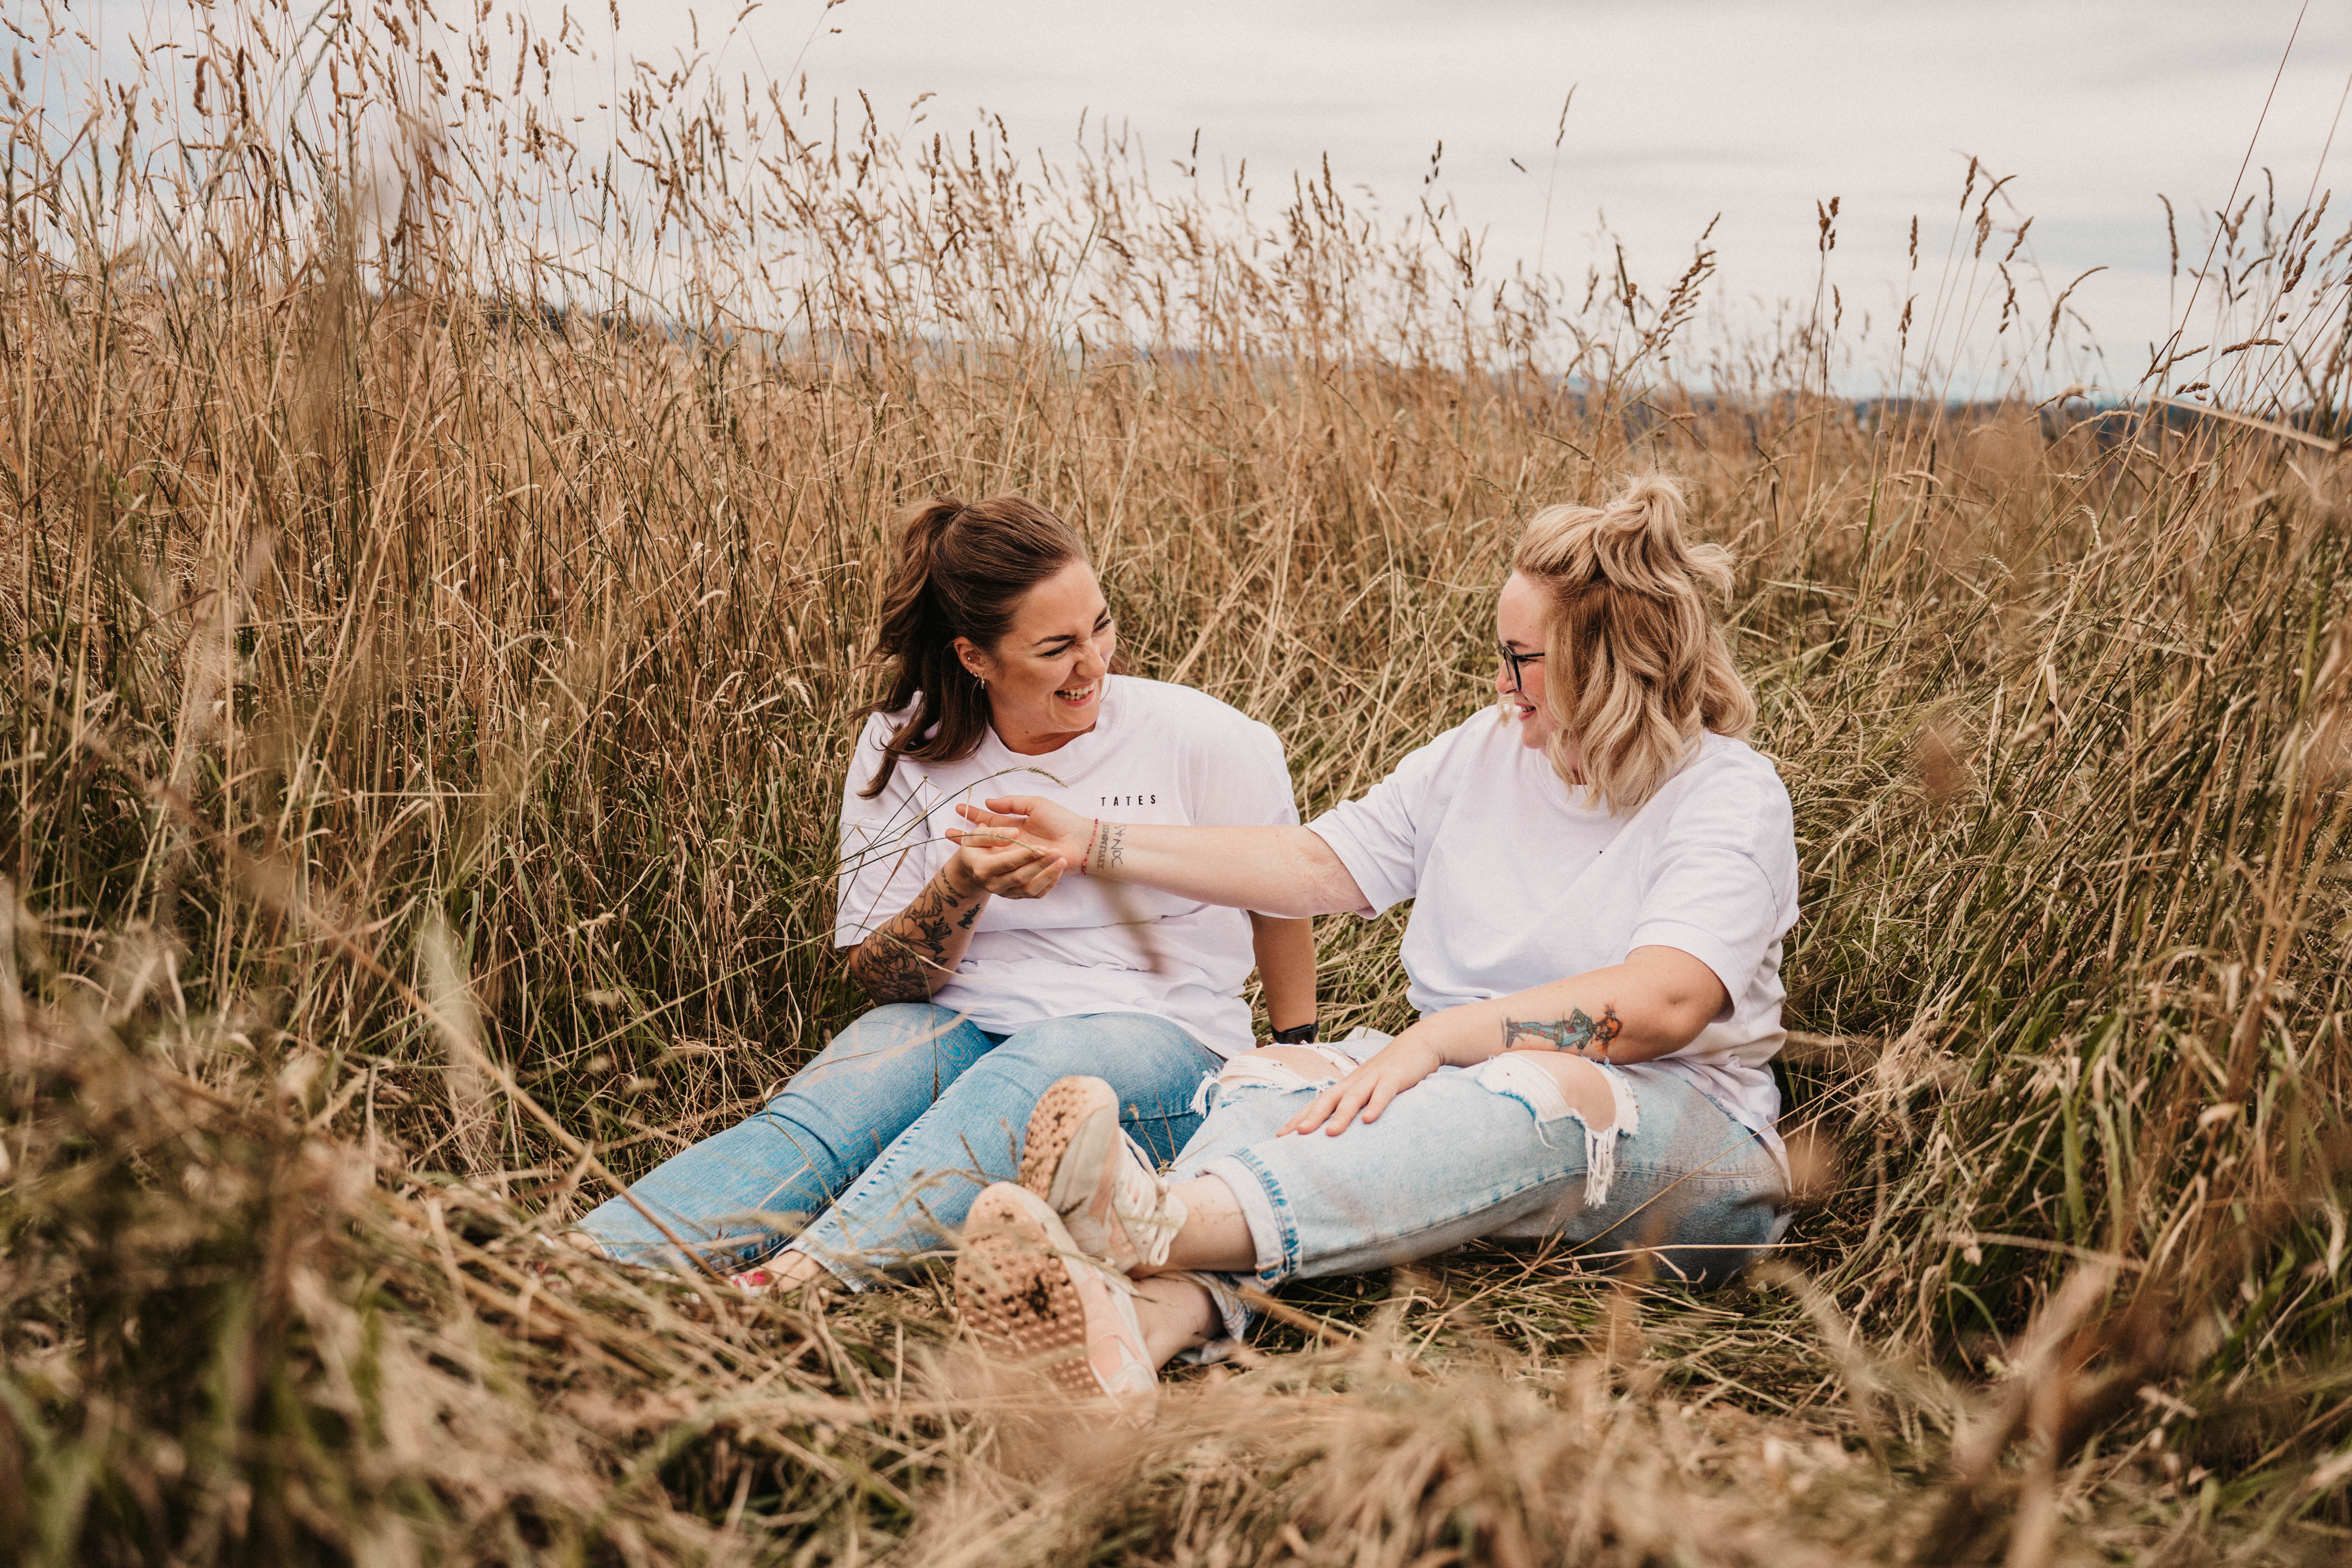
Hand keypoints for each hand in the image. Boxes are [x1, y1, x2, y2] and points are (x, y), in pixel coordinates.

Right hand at [945, 833, 1064, 899]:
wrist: (970, 869)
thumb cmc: (977, 845)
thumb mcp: (977, 836)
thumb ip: (993, 832)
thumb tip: (1014, 833)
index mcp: (983, 867)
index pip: (1006, 862)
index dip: (1024, 855)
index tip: (1040, 847)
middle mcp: (994, 883)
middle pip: (1020, 877)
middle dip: (1040, 864)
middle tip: (1057, 852)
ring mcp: (1007, 892)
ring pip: (1030, 889)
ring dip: (1048, 876)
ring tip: (1062, 862)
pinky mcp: (1017, 896)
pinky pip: (1035, 894)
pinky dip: (1049, 883)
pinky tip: (1058, 870)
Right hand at [950, 795, 1094, 869]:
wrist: (1080, 841)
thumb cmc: (1060, 820)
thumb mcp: (1035, 806)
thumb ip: (1011, 805)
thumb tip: (988, 803)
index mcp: (1014, 829)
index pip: (988, 824)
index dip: (973, 818)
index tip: (957, 811)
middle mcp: (1013, 847)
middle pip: (985, 843)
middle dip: (965, 837)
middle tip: (946, 833)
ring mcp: (1017, 864)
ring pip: (991, 859)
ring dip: (978, 847)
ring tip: (957, 842)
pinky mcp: (1025, 879)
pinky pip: (1005, 873)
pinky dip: (995, 862)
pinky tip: (980, 860)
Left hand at [1281, 1033, 1444, 1136]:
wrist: (1418, 1044)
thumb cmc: (1390, 1072)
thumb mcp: (1369, 1089)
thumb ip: (1355, 1106)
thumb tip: (1337, 1131)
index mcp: (1346, 1086)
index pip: (1318, 1103)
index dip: (1299, 1117)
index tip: (1280, 1136)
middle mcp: (1355, 1081)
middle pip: (1329, 1099)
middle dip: (1312, 1117)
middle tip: (1297, 1135)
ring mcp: (1374, 1078)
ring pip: (1353, 1097)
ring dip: (1341, 1116)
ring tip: (1330, 1133)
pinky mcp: (1395, 1078)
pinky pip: (1383, 1092)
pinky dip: (1376, 1105)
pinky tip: (1369, 1120)